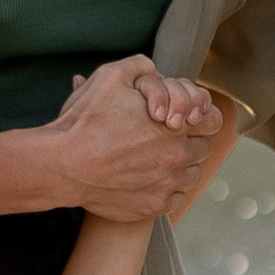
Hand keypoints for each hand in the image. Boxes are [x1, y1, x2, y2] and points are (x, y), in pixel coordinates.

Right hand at [40, 57, 217, 219]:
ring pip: (192, 175)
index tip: (184, 117)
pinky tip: (148, 178)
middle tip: (166, 135)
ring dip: (181, 165)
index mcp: (176, 125)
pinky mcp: (152, 207)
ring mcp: (166, 186)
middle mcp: (177, 157)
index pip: (213, 119)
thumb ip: (140, 67)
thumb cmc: (85, 121)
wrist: (62, 164)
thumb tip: (153, 70)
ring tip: (157, 157)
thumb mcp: (111, 77)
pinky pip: (175, 198)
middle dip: (189, 139)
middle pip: (204, 148)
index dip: (199, 114)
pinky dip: (167, 188)